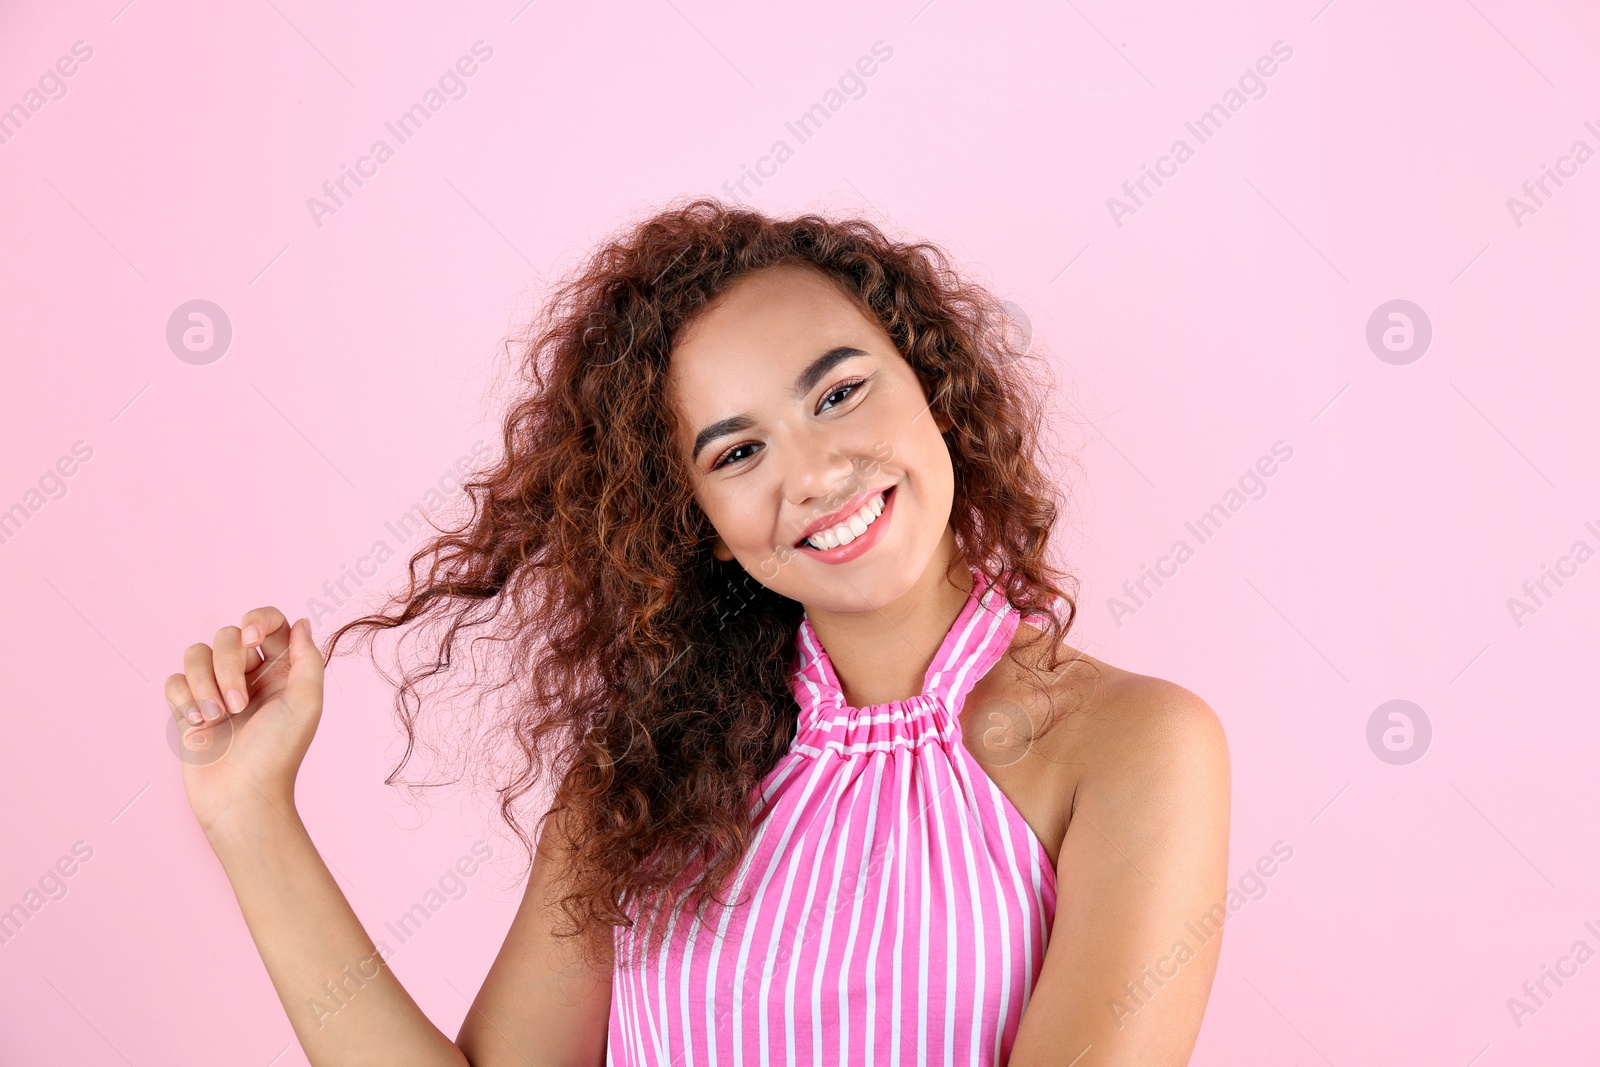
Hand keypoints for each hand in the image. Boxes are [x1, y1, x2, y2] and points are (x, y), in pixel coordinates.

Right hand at [164, 608, 323, 831]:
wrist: (240, 796)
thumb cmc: (277, 752)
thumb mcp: (306, 703)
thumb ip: (308, 659)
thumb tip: (302, 622)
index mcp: (282, 670)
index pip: (268, 622)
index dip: (257, 620)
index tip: (252, 640)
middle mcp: (250, 675)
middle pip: (227, 636)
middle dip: (227, 667)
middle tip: (238, 706)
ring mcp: (216, 689)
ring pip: (196, 653)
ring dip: (203, 685)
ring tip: (216, 718)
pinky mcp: (188, 707)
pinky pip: (174, 680)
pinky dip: (184, 699)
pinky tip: (198, 724)